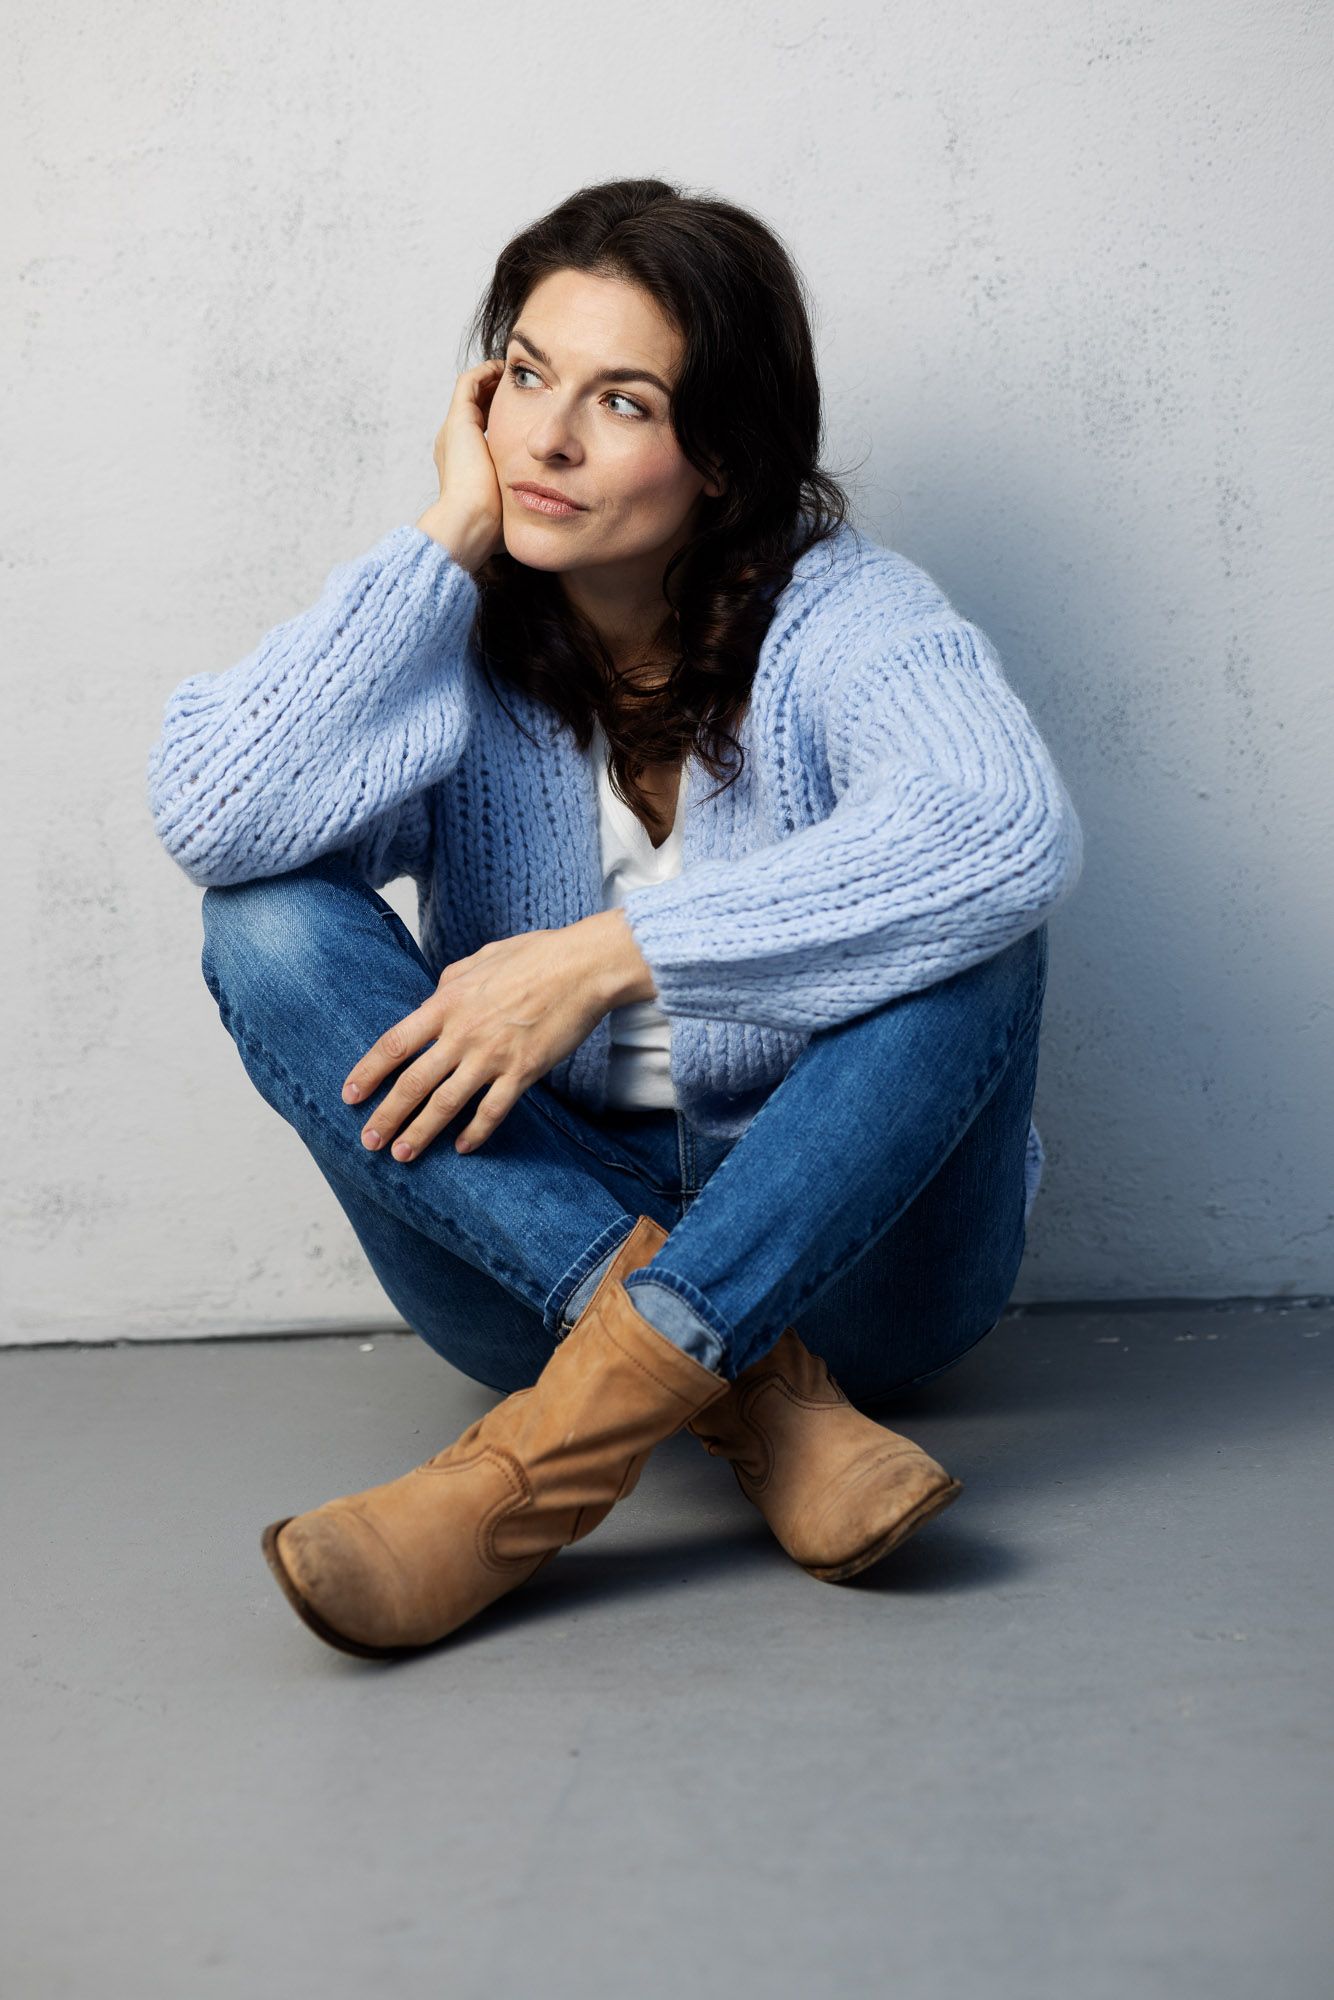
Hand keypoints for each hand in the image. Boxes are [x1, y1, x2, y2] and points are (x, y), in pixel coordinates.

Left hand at [341, 920, 621, 1160]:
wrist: (583, 967)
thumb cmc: (535, 956)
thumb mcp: (480, 959)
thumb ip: (451, 981)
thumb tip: (435, 994)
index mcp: (447, 1002)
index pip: (394, 1043)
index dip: (368, 1072)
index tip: (350, 1095)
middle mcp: (462, 1033)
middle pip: (412, 1083)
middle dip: (386, 1116)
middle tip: (367, 1141)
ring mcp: (492, 1055)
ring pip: (445, 1104)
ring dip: (420, 1133)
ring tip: (401, 1155)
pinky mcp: (523, 1072)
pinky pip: (492, 1111)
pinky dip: (475, 1133)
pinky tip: (462, 1148)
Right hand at [415, 359, 506, 573]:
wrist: (470, 525)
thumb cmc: (491, 527)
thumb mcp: (511, 509)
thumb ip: (524, 502)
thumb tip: (549, 512)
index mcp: (463, 464)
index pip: (481, 431)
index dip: (503, 418)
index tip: (526, 413)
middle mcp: (454, 443)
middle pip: (475, 407)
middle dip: (497, 395)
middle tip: (523, 385)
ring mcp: (454, 431)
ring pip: (471, 391)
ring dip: (492, 379)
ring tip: (515, 371)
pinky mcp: (458, 421)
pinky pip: (469, 382)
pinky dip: (486, 372)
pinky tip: (507, 369)